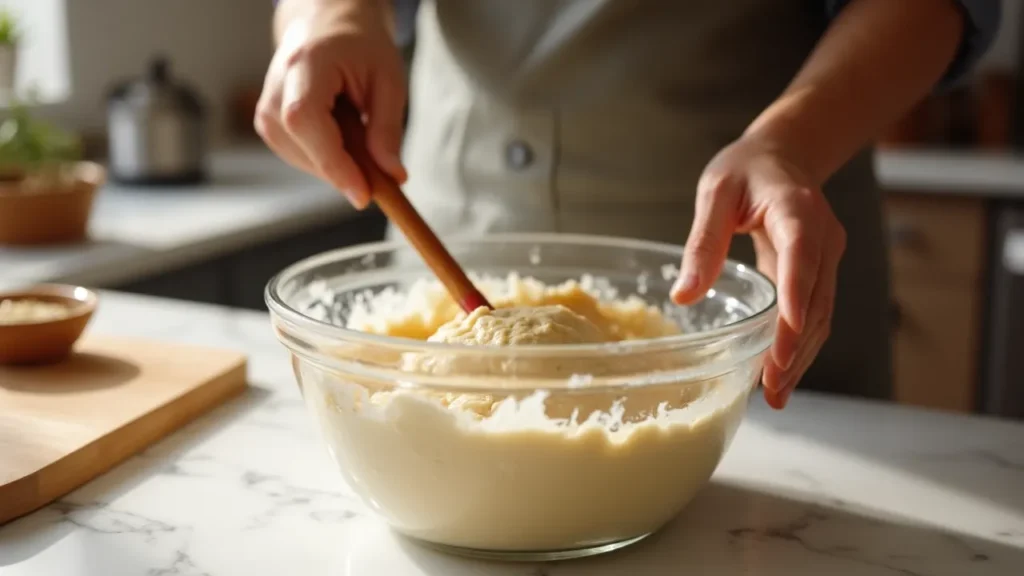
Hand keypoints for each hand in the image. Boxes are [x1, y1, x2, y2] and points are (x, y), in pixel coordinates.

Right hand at [255, 0, 406, 207]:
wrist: (327, 25)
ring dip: (339, 162)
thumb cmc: (360, 46)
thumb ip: (388, 128)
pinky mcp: (269, 126)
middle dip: (346, 169)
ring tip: (359, 129)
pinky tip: (342, 133)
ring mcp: (266, 110)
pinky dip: (328, 157)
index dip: (334, 164)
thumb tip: (392, 175)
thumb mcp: (388, 80)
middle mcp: (275, 89)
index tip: (363, 194)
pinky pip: (301, 158)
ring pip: (303, 160)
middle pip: (304, 148)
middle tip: (382, 168)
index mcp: (304, 66)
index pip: (307, 122)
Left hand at [670, 136, 846, 409]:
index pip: (801, 253)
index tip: (789, 330)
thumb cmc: (746, 169)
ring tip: (775, 394)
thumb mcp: (715, 193)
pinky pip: (815, 313)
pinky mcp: (820, 273)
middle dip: (795, 343)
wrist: (785, 154)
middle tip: (771, 384)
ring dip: (801, 354)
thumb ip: (703, 241)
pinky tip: (781, 374)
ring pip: (821, 313)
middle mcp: (822, 237)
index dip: (796, 292)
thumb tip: (683, 294)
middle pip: (816, 297)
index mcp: (796, 210)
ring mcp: (826, 257)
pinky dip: (800, 345)